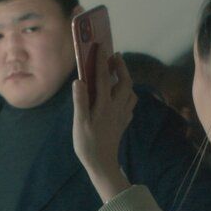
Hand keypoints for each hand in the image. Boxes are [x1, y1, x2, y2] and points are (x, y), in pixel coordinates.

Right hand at [71, 50, 137, 201]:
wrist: (103, 165)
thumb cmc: (88, 145)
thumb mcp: (80, 123)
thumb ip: (80, 101)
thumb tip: (79, 80)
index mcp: (104, 105)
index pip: (103, 77)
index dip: (101, 60)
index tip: (99, 46)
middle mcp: (116, 107)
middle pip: (124, 82)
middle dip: (121, 67)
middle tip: (114, 56)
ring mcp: (122, 115)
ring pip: (130, 92)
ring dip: (126, 80)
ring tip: (117, 74)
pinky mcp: (123, 123)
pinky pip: (130, 104)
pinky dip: (127, 95)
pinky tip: (121, 96)